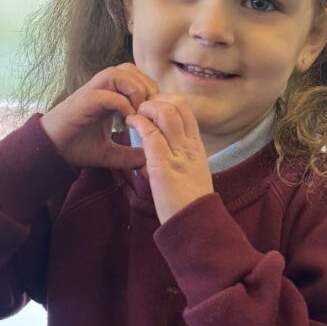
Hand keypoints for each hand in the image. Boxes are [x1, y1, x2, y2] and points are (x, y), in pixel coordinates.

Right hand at [39, 64, 158, 168]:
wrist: (51, 151)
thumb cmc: (77, 148)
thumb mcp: (110, 153)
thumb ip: (129, 154)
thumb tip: (149, 160)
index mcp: (109, 95)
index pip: (136, 78)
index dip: (150, 92)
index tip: (155, 115)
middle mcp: (100, 89)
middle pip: (131, 70)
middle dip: (146, 88)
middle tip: (151, 112)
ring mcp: (91, 92)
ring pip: (120, 73)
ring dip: (135, 91)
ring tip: (139, 113)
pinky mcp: (84, 101)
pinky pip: (108, 93)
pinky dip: (122, 104)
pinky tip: (127, 121)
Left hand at [125, 94, 213, 223]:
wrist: (195, 225)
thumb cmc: (189, 204)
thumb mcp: (191, 174)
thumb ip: (180, 157)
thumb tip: (162, 148)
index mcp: (196, 147)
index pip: (186, 110)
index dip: (167, 102)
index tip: (151, 109)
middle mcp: (190, 146)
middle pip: (178, 104)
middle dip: (156, 99)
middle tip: (140, 109)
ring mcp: (179, 153)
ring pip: (166, 112)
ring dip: (147, 107)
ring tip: (135, 114)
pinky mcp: (164, 165)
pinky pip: (151, 133)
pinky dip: (138, 122)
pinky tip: (130, 122)